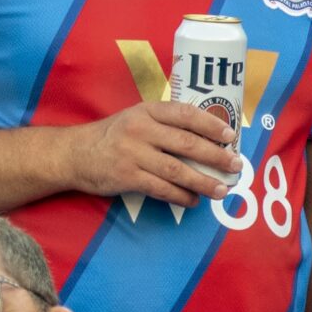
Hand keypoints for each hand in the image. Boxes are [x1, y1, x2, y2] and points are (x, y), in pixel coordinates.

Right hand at [64, 99, 242, 205]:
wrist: (76, 153)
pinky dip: (181, 196)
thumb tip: (207, 141)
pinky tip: (194, 200)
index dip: (210, 123)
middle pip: (186, 144)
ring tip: (222, 190)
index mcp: (147, 111)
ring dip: (203, 182)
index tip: (230, 135)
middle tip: (235, 167)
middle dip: (215, 157)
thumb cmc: (114, 135)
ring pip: (177, 170)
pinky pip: (161, 189)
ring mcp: (133, 154)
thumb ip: (165, 125)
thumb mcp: (136, 119)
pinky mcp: (127, 176)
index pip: (185, 114)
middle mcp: (140, 130)